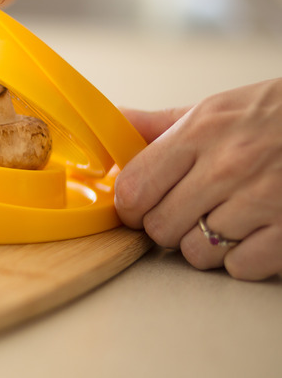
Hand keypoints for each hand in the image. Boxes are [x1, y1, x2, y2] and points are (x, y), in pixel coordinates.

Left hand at [115, 78, 281, 279]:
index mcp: (200, 132)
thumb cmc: (275, 117)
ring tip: (228, 220)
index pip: (133, 189)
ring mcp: (262, 199)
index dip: (130, 206)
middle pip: (159, 227)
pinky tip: (256, 232)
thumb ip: (158, 125)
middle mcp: (228, 166)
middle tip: (189, 212)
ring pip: (196, 253)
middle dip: (167, 226)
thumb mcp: (215, 110)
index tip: (140, 206)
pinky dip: (244, 258)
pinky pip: (239, 267)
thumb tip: (112, 121)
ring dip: (206, 245)